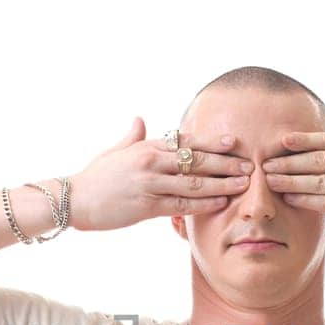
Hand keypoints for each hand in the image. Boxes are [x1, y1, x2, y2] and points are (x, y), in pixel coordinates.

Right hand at [68, 117, 256, 232]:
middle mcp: (151, 161)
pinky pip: (181, 204)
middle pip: (197, 160)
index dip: (213, 142)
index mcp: (147, 146)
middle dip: (226, 163)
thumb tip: (140, 119)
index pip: (187, 141)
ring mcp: (149, 183)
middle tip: (250, 165)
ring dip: (222, 183)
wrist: (73, 199)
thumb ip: (132, 136)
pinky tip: (221, 203)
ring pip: (194, 183)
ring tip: (243, 185)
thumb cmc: (95, 177)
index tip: (235, 143)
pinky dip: (203, 204)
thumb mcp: (114, 152)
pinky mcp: (146, 206)